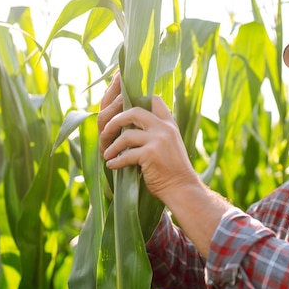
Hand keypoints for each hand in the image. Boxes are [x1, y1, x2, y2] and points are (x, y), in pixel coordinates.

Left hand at [98, 73, 197, 200]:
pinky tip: (112, 165)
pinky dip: (116, 161)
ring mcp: (158, 140)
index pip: (154, 100)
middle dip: (115, 120)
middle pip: (134, 111)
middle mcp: (164, 128)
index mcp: (169, 124)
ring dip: (112, 145)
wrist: (182, 188)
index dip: (136, 100)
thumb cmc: (173, 170)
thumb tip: (133, 125)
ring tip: (107, 153)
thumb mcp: (170, 144)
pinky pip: (125, 155)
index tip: (122, 108)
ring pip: (126, 134)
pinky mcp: (150, 154)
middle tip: (106, 131)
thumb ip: (158, 132)